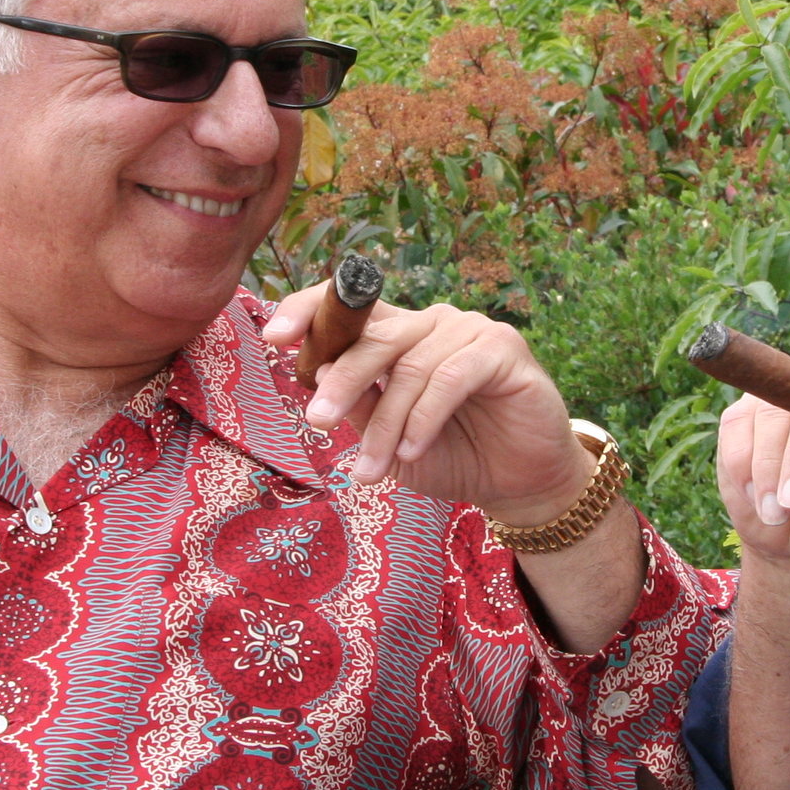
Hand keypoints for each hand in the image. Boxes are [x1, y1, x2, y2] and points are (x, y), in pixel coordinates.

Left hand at [262, 285, 593, 523]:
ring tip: (373, 468)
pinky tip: (414, 450)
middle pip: (374, 338)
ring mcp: (469, 330)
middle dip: (341, 380)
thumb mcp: (389, 440)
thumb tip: (318, 371)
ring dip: (387, 424)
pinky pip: (451, 377)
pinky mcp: (503, 348)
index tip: (272, 338)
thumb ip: (360, 405)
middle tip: (316, 419)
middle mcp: (430, 323)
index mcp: (397, 336)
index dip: (307, 311)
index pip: (347, 306)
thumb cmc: (451, 456)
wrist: (517, 482)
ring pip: (410, 367)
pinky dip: (425, 417)